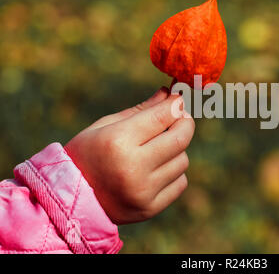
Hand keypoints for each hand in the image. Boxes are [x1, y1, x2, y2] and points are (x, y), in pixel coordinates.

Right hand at [64, 87, 194, 223]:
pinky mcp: (150, 209)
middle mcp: (133, 167)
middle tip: (180, 118)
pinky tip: (157, 170)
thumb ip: (140, 110)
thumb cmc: (87, 154)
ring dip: (176, 150)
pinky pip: (180, 183)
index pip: (163, 116)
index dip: (176, 104)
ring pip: (182, 160)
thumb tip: (169, 94)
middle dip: (185, 123)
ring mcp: (143, 191)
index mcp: (118, 141)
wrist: (69, 200)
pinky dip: (174, 173)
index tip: (178, 100)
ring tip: (159, 148)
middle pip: (181, 138)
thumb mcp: (105, 126)